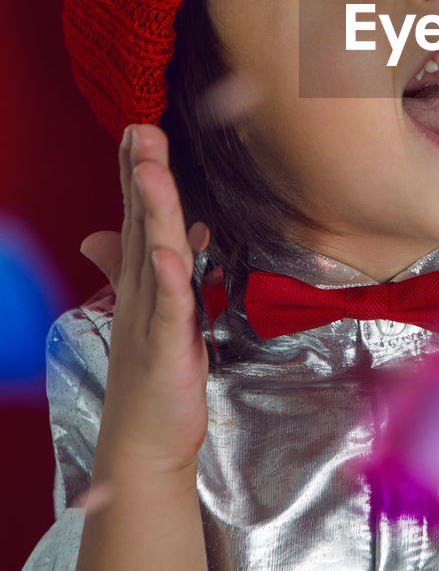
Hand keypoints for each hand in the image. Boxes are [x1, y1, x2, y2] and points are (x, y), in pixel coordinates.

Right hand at [87, 124, 216, 477]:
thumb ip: (143, 270)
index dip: (135, 171)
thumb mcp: (152, 312)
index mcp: (141, 277)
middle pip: (142, 220)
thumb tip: (136, 233)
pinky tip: (168, 251)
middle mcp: (142, 288)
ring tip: (149, 170)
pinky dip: (169, 277)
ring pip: (155, 251)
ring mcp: (153, 315)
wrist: (145, 442)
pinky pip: (170, 305)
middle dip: (141, 173)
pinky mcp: (170, 345)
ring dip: (153, 210)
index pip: (137, 215)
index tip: (136, 129)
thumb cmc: (151, 375)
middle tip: (140, 128)